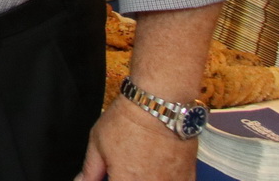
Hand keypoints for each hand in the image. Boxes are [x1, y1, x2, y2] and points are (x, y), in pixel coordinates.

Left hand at [75, 99, 196, 180]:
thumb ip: (90, 169)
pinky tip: (157, 170)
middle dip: (124, 178)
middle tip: (123, 167)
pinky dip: (164, 179)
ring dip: (145, 178)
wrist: (159, 106)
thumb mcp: (98, 143)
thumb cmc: (128, 121)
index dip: (109, 179)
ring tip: (139, 165)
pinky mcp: (188, 178)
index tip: (108, 176)